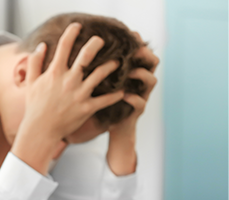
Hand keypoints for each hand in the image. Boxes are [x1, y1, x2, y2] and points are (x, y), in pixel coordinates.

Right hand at [11, 23, 123, 173]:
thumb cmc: (34, 107)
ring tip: (117, 62)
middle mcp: (68, 81)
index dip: (71, 33)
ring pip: (100, 74)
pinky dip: (116, 95)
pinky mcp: (87, 108)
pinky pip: (105, 100)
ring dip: (111, 66)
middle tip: (102, 40)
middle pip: (86, 56)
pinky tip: (123, 91)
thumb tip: (42, 46)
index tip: (77, 26)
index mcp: (54, 73)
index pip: (64, 47)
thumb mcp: (31, 83)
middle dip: (96, 44)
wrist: (40, 130)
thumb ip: (35, 63)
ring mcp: (79, 94)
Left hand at [107, 32, 159, 175]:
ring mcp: (141, 96)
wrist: (113, 129)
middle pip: (152, 62)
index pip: (140, 53)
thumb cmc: (105, 104)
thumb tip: (83, 51)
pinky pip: (141, 103)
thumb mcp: (101, 84)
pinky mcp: (137, 112)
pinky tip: (125, 95)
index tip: (132, 34)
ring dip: (142, 74)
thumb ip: (99, 69)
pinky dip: (134, 98)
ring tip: (131, 71)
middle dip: (146, 54)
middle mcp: (140, 82)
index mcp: (132, 73)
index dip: (139, 43)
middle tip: (135, 49)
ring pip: (152, 80)